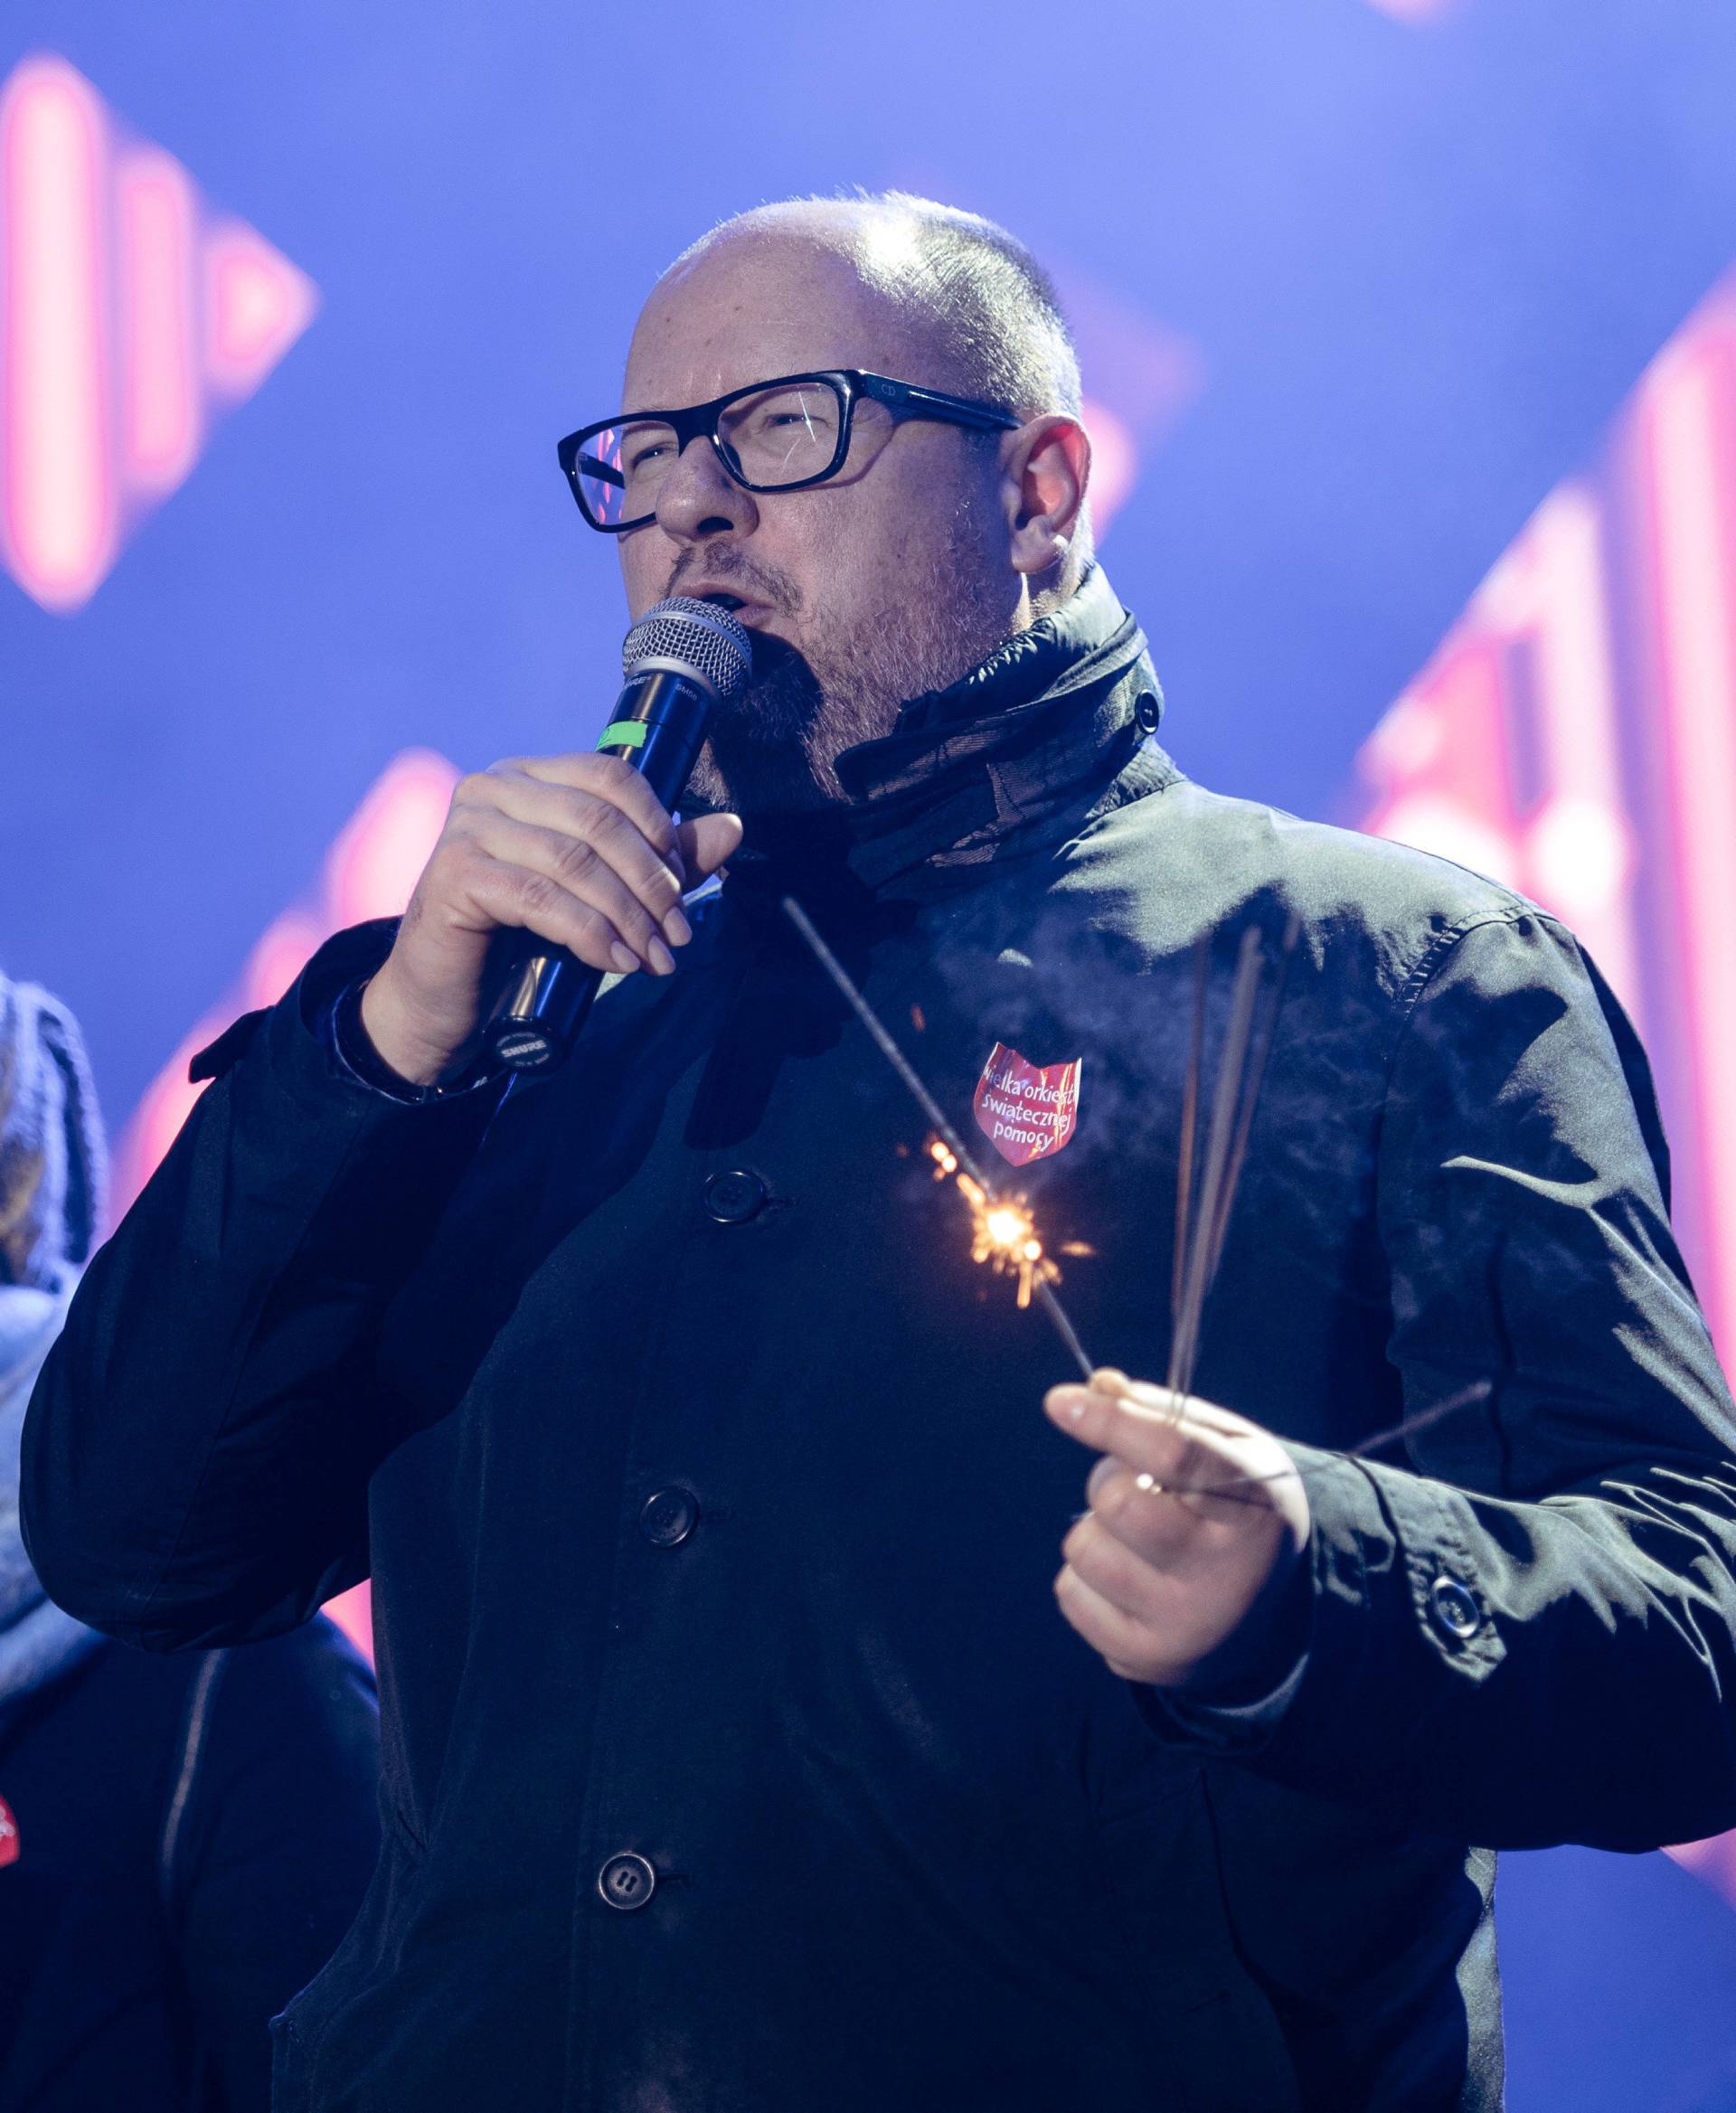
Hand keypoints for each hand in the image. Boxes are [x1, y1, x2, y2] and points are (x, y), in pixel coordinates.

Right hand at [360, 754, 742, 1083]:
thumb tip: (731, 827)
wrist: (444, 991)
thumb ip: (656, 858)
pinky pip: (541, 899)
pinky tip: (617, 962)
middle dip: (650, 882)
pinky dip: (590, 933)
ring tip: (654, 957)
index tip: (684, 884)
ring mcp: (467, 828)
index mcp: (528, 776)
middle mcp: (492, 788)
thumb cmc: (519, 935)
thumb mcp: (596, 891)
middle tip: (677, 935)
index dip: (657, 827)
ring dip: (627, 915)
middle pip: (597, 821)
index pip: (610, 776)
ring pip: (574, 862)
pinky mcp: (454, 875)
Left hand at [1043, 1368, 1308, 1689]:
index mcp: (1253, 1507)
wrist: (1270, 1615)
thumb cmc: (1237, 1510)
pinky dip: (1086, 1578)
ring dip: (1095, 1531)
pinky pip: (1070, 1595)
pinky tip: (1129, 1580)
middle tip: (1135, 1488)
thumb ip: (1165, 1413)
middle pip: (1118, 1502)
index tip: (1060, 1401)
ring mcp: (1187, 1624)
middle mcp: (1226, 1573)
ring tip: (1137, 1540)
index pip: (1173, 1454)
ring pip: (1084, 1548)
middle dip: (1108, 1480)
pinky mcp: (1149, 1660)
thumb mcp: (1227, 1451)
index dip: (1110, 1422)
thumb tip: (1096, 1385)